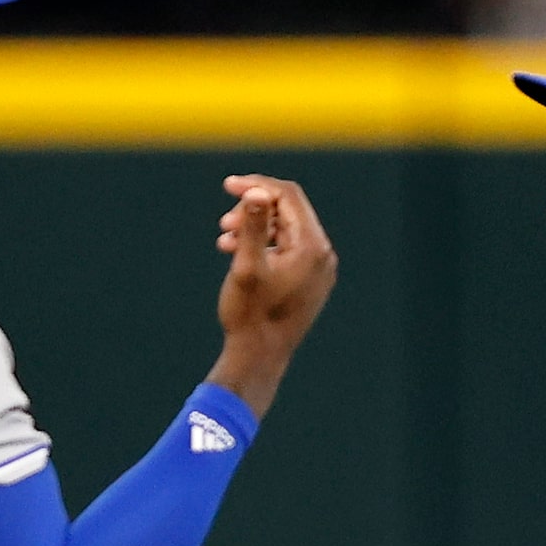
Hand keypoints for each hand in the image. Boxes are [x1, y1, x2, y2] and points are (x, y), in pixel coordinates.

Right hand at [205, 174, 337, 417]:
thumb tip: (255, 191)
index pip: (288, 197)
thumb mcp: (246, 266)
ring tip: (224, 240)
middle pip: (289, 211)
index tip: (228, 186)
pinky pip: (287, 250)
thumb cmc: (250, 315)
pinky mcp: (308, 282)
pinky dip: (263, 245)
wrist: (259, 359)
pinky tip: (237, 253)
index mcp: (312, 247)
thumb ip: (251, 226)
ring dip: (255, 228)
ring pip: (285, 231)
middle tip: (223, 223)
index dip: (257, 186)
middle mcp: (321, 255)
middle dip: (254, 209)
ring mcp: (317, 270)